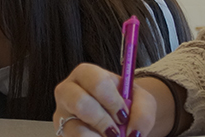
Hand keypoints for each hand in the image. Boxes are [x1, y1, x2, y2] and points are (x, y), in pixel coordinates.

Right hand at [53, 63, 173, 136]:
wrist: (118, 120)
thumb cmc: (125, 106)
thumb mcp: (141, 102)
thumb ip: (142, 113)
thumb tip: (132, 134)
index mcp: (86, 74)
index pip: (97, 82)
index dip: (113, 102)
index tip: (124, 115)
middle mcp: (67, 92)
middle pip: (80, 103)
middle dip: (103, 121)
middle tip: (116, 131)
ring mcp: (61, 115)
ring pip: (75, 130)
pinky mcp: (62, 133)